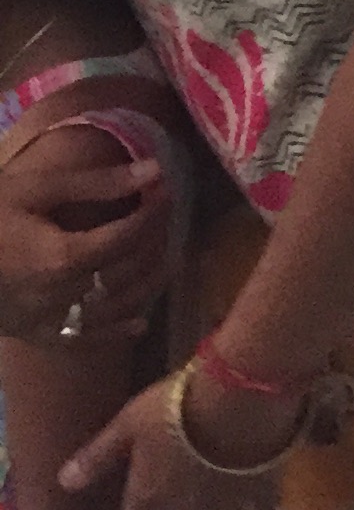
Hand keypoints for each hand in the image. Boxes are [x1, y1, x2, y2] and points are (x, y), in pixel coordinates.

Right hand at [0, 150, 166, 341]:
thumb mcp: (34, 189)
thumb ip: (96, 184)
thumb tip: (157, 170)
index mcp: (61, 258)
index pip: (127, 236)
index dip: (153, 212)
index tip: (166, 189)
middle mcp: (59, 296)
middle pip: (125, 271)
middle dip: (153, 242)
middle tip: (167, 218)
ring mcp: (44, 320)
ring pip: (113, 308)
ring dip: (145, 284)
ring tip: (166, 260)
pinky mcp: (29, 333)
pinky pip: (80, 340)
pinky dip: (114, 332)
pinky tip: (139, 323)